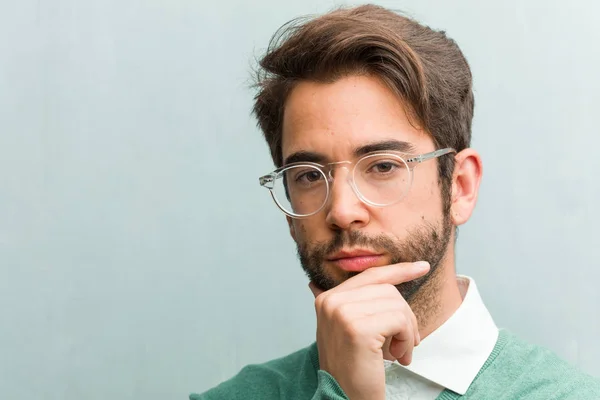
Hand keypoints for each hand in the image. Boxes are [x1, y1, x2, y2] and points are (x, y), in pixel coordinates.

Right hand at [310, 261, 429, 399]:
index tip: (422, 267)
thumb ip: (361, 303)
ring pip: (396, 303)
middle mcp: (331, 301)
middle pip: (387, 289)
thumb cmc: (353, 368)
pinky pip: (399, 320)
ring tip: (400, 352)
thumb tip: (389, 278)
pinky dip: (406, 339)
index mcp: (327, 298)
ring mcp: (342, 313)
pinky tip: (398, 357)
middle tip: (406, 342)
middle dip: (405, 315)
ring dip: (407, 330)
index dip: (398, 270)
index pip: (369, 276)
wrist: (343, 398)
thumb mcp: (352, 329)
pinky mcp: (358, 328)